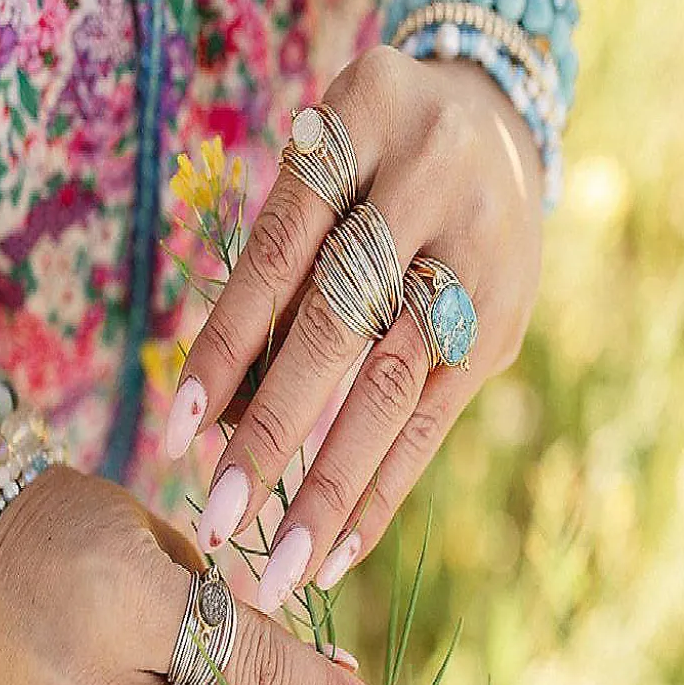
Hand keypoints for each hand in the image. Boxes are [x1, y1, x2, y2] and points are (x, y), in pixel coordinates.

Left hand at [165, 45, 543, 608]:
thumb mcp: (315, 169)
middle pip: (342, 326)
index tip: (175, 436)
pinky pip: (439, 414)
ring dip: (334, 482)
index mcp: (360, 123)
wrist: (495, 116)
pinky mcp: (508, 318)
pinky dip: (387, 484)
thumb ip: (278, 271)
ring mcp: (482, 255)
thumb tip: (220, 415)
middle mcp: (432, 184)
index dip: (224, 347)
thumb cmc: (366, 157)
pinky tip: (342, 547)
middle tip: (217, 524)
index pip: (278, 255)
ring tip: (282, 568)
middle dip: (275, 434)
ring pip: (396, 382)